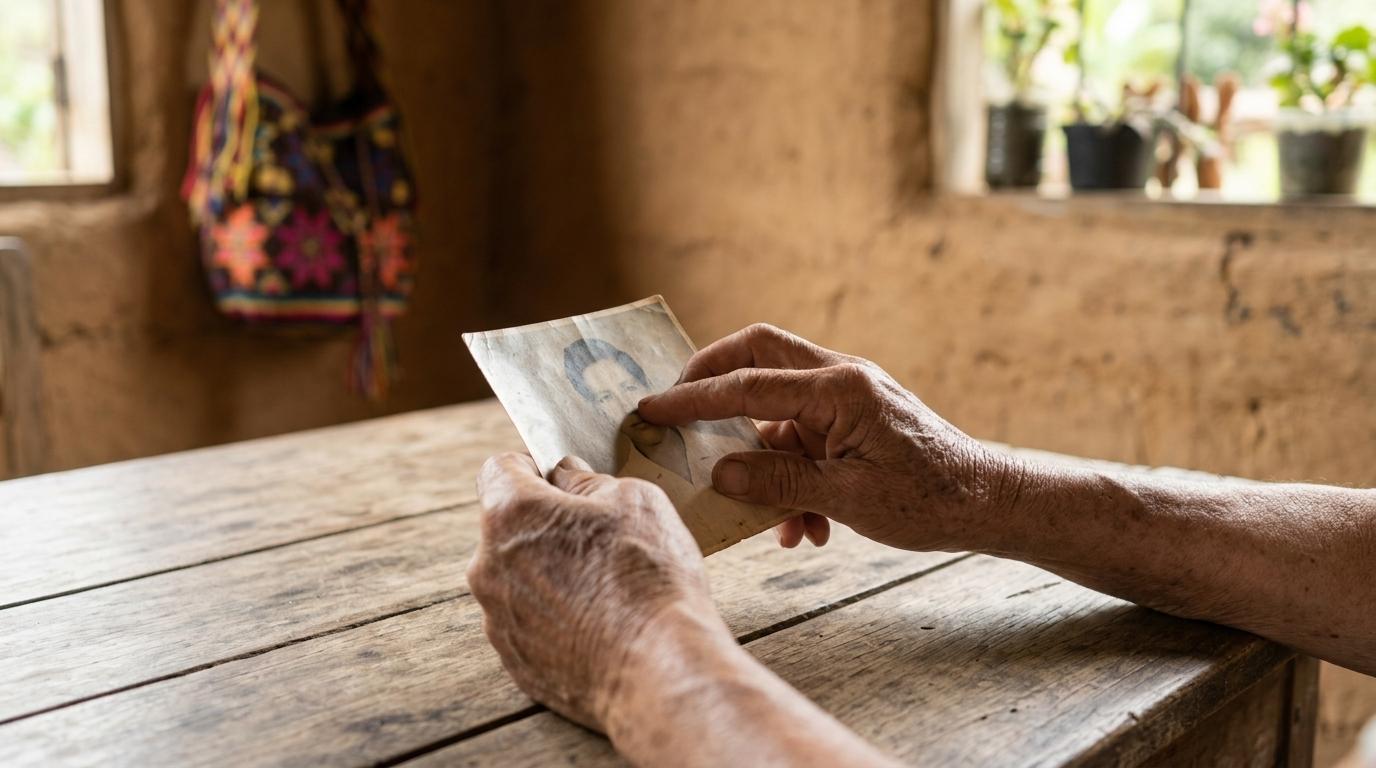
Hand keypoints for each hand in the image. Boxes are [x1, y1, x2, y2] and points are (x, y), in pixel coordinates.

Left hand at [467, 453, 722, 729]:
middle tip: (598, 536)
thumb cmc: (648, 576)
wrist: (658, 668)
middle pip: (507, 528)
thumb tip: (567, 475)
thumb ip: (588, 480)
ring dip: (549, 573)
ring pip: (518, 578)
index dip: (531, 466)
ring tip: (604, 587)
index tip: (560, 478)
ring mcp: (498, 619)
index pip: (498, 469)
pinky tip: (599, 623)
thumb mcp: (634, 499)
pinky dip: (555, 618)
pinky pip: (529, 623)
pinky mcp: (514, 660)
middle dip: (545, 525)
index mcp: (511, 515)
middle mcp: (488, 566)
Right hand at [638, 324, 1024, 552]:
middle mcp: (842, 378)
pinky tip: (803, 526)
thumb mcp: (846, 498)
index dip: (692, 399)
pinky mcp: (854, 419)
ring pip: (778, 406)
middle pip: (759, 353)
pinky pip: (803, 436)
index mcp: (839, 389)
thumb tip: (718, 474)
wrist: (986, 503)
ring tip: (767, 516)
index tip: (650, 410)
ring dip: (760, 455)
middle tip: (677, 409)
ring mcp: (848, 395)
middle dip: (712, 379)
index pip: (747, 384)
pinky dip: (790, 474)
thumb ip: (777, 481)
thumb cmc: (928, 499)